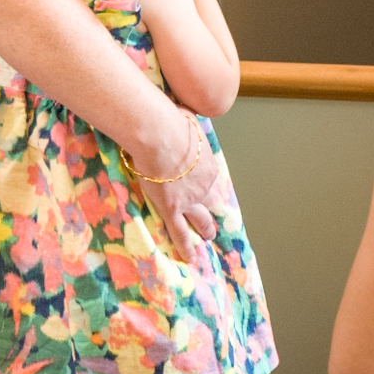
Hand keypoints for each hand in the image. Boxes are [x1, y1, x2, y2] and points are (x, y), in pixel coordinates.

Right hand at [130, 119, 227, 264]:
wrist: (159, 135)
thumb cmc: (170, 121)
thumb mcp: (186, 119)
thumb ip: (187, 125)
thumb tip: (183, 115)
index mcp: (208, 164)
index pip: (206, 176)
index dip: (201, 181)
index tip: (197, 182)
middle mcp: (204, 185)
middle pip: (210, 202)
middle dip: (212, 213)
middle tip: (213, 224)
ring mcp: (189, 199)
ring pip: (199, 220)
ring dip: (204, 229)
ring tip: (206, 238)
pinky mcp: (171, 208)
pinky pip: (180, 232)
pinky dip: (186, 246)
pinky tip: (189, 258)